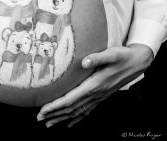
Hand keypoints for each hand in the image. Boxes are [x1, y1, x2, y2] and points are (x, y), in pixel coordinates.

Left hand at [37, 44, 153, 127]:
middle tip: (39, 119)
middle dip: (54, 114)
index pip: (70, 99)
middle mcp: (95, 94)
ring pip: (78, 112)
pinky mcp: (101, 96)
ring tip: (49, 123)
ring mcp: (99, 97)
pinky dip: (76, 119)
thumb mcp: (111, 53)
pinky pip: (87, 111)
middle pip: (71, 109)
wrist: (138, 63)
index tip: (42, 110)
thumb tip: (84, 62)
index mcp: (94, 85)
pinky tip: (70, 124)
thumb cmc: (122, 56)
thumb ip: (97, 58)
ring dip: (62, 118)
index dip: (55, 106)